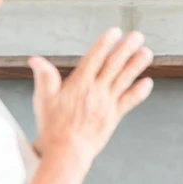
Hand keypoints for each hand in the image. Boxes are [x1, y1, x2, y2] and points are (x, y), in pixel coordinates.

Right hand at [29, 28, 153, 165]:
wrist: (66, 152)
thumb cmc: (53, 128)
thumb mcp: (43, 99)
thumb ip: (44, 77)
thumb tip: (35, 60)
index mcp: (79, 84)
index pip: (94, 58)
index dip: (105, 43)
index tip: (115, 32)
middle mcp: (95, 91)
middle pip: (113, 65)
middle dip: (126, 48)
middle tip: (137, 36)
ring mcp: (107, 103)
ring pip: (124, 80)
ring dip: (136, 65)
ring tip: (146, 52)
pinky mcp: (114, 117)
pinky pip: (129, 102)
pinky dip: (139, 92)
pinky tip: (148, 82)